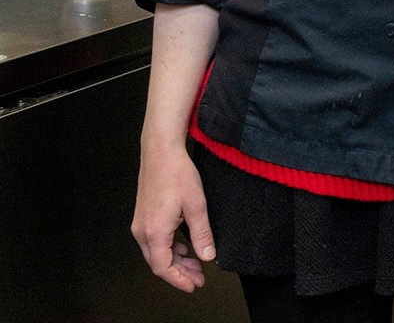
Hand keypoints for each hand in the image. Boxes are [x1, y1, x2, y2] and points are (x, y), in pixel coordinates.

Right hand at [131, 143, 214, 292]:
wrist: (160, 152)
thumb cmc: (178, 175)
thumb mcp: (197, 206)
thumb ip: (202, 234)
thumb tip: (208, 257)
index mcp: (154, 232)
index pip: (163, 267)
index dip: (178, 279)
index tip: (194, 285)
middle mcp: (142, 231)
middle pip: (158, 262)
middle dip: (179, 272)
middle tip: (200, 278)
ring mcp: (140, 224)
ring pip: (156, 252)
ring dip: (175, 261)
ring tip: (196, 264)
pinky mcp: (143, 217)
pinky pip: (154, 241)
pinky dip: (169, 249)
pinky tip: (183, 248)